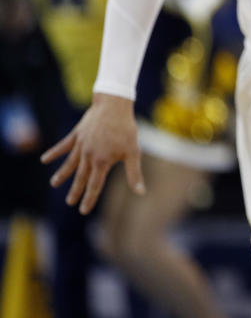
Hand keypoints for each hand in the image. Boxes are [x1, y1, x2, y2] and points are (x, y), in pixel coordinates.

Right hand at [41, 93, 144, 213]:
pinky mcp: (77, 134)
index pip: (95, 185)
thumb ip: (134, 174)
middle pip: (80, 177)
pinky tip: (44, 160)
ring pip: (69, 163)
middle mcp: (88, 156)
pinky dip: (54, 153)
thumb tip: (140, 193)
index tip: (83, 211)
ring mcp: (81, 145)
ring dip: (62, 174)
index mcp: (102, 162)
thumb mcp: (133, 152)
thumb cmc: (126, 129)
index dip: (90, 199)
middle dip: (75, 191)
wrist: (113, 106)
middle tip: (69, 203)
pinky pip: (63, 146)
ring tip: (54, 184)